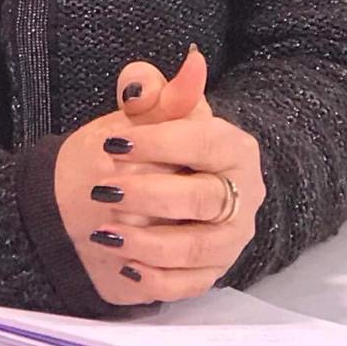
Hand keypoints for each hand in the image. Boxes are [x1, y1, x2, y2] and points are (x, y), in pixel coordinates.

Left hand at [54, 51, 264, 304]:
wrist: (133, 194)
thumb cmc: (143, 146)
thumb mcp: (144, 116)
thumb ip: (158, 92)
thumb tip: (192, 60)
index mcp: (232, 147)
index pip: (203, 142)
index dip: (159, 142)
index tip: (113, 142)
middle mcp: (242, 194)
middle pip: (203, 199)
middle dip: (150, 195)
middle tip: (104, 190)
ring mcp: (230, 240)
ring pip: (196, 248)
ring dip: (148, 242)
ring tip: (105, 232)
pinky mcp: (211, 274)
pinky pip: (187, 285)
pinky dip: (153, 278)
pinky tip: (123, 265)